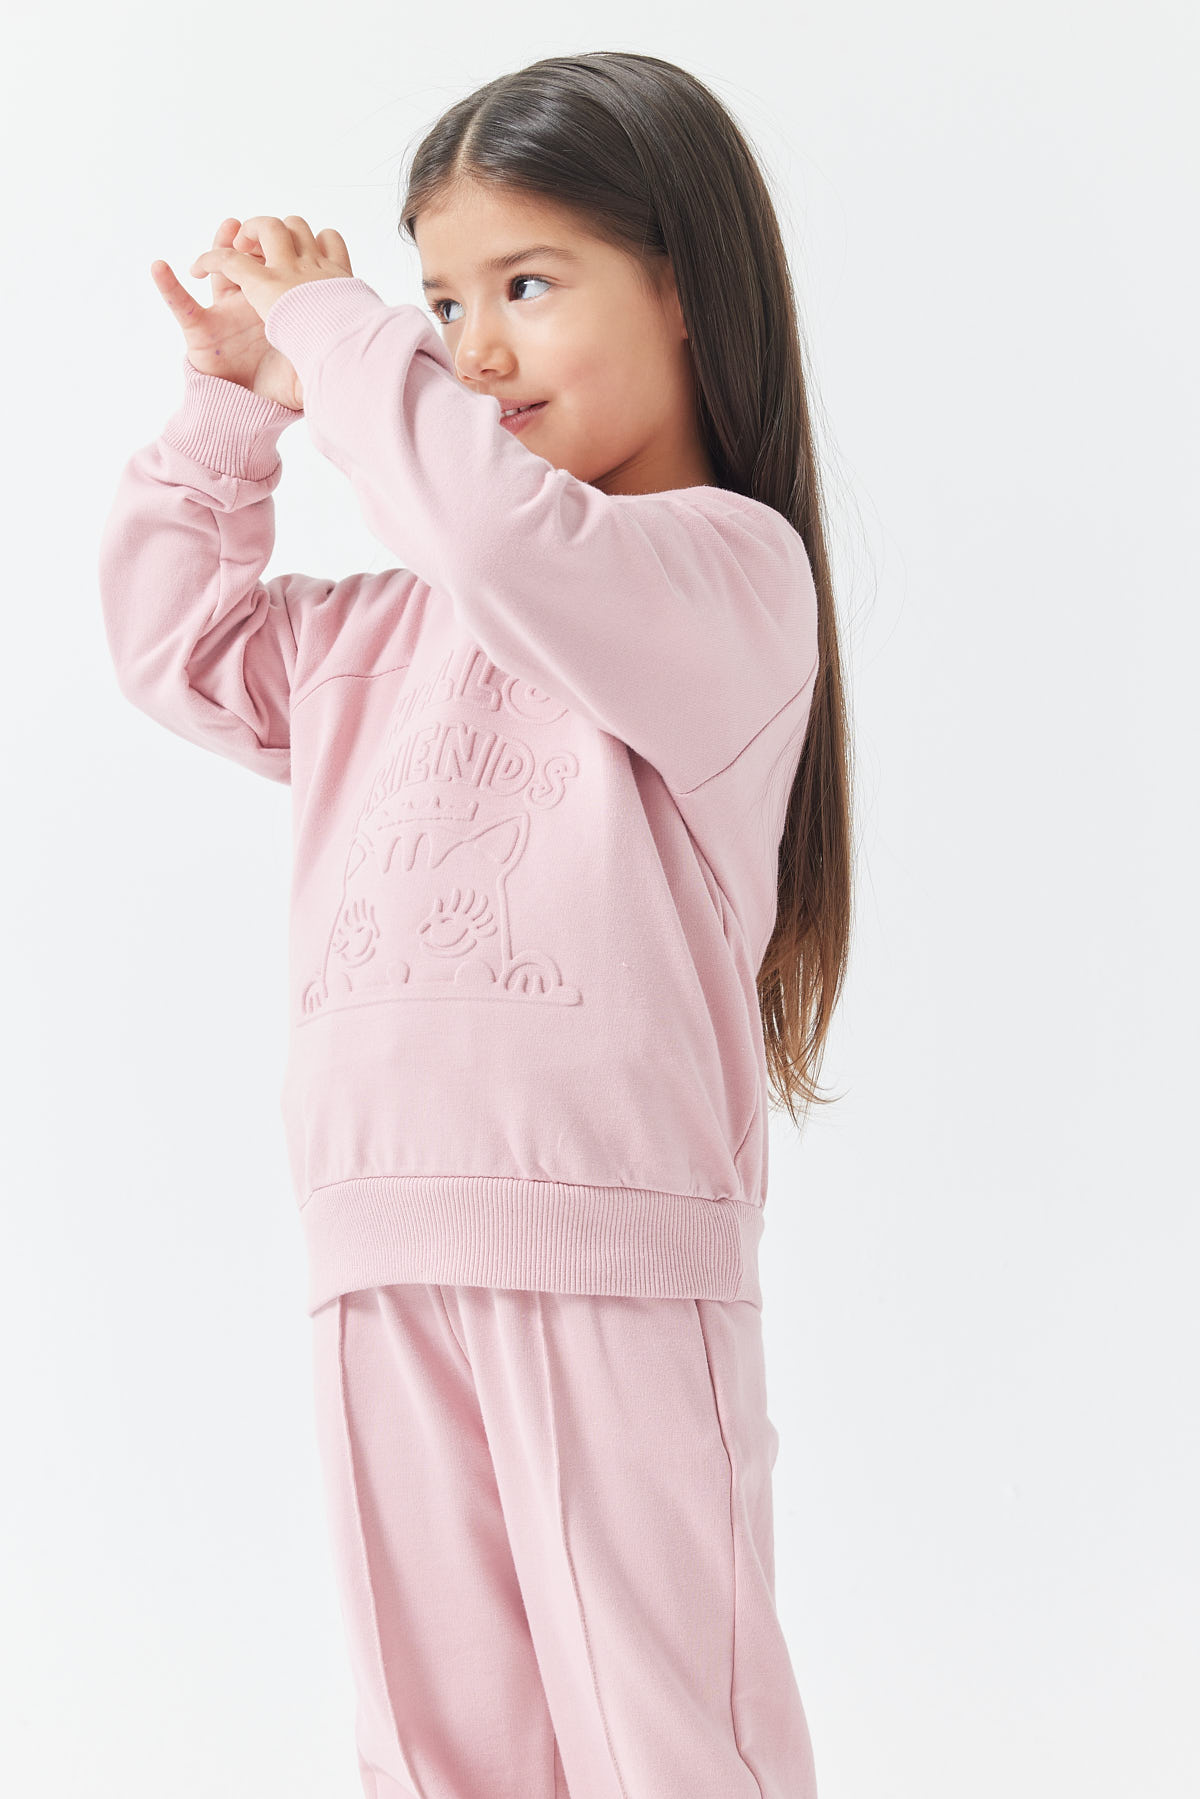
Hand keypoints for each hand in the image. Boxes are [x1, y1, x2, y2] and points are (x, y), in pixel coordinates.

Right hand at [152, 216, 330, 411]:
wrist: (247, 412)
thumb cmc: (278, 387)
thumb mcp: (312, 369)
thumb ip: (332, 354)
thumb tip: (361, 353)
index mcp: (280, 303)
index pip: (285, 265)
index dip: (291, 248)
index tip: (298, 240)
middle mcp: (251, 298)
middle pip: (255, 251)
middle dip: (261, 234)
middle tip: (268, 235)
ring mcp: (224, 309)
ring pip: (222, 265)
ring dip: (223, 241)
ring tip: (230, 230)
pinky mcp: (199, 329)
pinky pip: (179, 305)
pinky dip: (167, 286)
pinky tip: (160, 268)